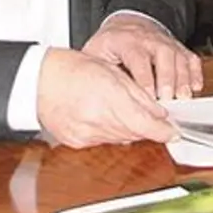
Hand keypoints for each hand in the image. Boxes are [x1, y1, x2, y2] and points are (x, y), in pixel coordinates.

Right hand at [36, 48, 176, 148]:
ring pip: (121, 138)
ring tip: (122, 111)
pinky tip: (105, 118)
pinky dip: (110, 132)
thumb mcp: (111, 73)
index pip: (144, 124)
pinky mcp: (77, 142)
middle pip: (135, 133)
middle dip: (147, 127)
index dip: (163, 131)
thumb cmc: (71, 69)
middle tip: (154, 119)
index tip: (174, 133)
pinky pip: (103, 141)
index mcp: (108, 98)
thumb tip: (159, 112)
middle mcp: (98, 120)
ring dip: (129, 129)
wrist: (38, 81)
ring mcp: (86, 134)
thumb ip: (138, 94)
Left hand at [82, 14, 203, 100]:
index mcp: (127, 41)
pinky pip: (191, 58)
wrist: (127, 24)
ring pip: (180, 58)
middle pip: (164, 57)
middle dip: (168, 79)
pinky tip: (195, 87)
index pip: (138, 59)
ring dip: (183, 79)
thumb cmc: (111, 43)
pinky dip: (196, 73)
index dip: (145, 79)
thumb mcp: (97, 52)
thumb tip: (92, 98)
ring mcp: (166, 43)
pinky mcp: (178, 49)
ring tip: (183, 98)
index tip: (148, 97)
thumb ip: (96, 72)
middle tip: (168, 100)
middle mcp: (150, 40)